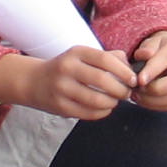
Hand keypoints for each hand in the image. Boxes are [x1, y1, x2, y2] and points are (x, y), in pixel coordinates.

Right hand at [0, 46, 134, 120]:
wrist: (34, 81)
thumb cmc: (66, 68)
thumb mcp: (82, 56)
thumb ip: (108, 57)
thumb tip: (130, 67)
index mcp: (76, 53)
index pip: (105, 60)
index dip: (123, 71)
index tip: (133, 79)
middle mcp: (67, 69)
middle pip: (102, 80)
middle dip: (121, 89)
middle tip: (127, 93)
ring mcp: (62, 89)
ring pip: (96, 100)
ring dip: (112, 103)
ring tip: (115, 101)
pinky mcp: (60, 107)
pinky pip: (88, 113)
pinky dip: (102, 112)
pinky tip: (104, 108)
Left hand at [129, 31, 166, 110]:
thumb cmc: (157, 49)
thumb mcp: (149, 43)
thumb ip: (146, 48)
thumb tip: (144, 55)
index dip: (152, 71)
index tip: (139, 80)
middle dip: (156, 89)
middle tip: (138, 90)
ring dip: (155, 101)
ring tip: (138, 97)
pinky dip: (159, 106)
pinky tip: (146, 101)